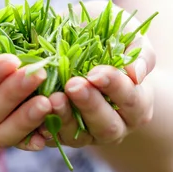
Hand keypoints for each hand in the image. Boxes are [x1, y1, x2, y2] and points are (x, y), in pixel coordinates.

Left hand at [40, 0, 155, 146]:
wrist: (82, 43)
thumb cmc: (110, 36)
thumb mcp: (127, 34)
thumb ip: (138, 51)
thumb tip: (136, 74)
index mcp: (136, 103)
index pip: (131, 100)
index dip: (115, 87)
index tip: (96, 72)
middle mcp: (115, 125)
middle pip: (107, 125)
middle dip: (90, 105)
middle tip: (73, 85)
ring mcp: (86, 134)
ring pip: (78, 136)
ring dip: (64, 118)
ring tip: (52, 98)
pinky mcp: (60, 136)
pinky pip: (51, 138)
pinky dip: (42, 128)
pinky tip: (33, 113)